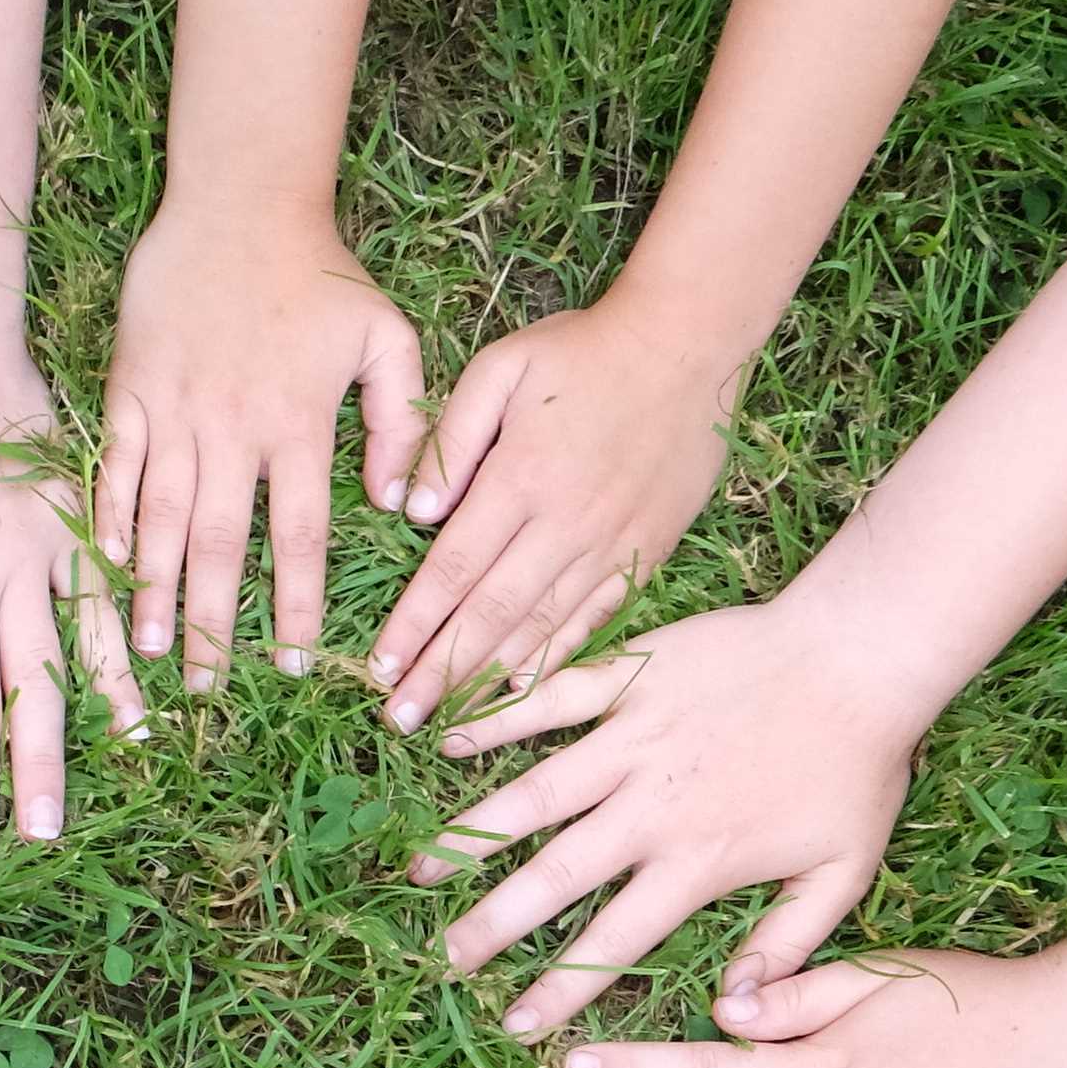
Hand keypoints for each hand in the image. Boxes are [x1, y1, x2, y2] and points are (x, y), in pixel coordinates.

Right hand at [97, 207, 429, 695]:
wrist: (238, 203)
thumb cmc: (320, 273)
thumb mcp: (388, 335)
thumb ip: (402, 419)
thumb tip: (398, 501)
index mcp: (297, 424)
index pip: (300, 534)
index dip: (295, 603)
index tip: (292, 662)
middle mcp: (233, 429)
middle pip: (223, 546)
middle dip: (214, 624)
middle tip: (206, 689)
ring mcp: (175, 412)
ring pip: (163, 518)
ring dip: (155, 589)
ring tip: (150, 651)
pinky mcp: (131, 390)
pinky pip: (118, 468)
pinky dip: (111, 519)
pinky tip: (109, 566)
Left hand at [373, 302, 740, 728]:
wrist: (689, 344)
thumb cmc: (583, 351)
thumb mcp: (502, 367)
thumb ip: (452, 436)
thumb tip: (414, 511)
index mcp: (521, 479)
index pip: (452, 569)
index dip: (413, 626)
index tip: (377, 668)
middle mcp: (566, 523)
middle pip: (490, 614)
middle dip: (439, 672)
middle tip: (398, 720)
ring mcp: (610, 542)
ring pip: (541, 627)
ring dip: (488, 680)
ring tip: (447, 723)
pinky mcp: (646, 549)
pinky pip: (595, 618)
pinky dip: (557, 658)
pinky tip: (523, 691)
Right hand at [415, 596, 933, 1037]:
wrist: (861, 657)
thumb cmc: (859, 767)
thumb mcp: (843, 873)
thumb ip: (786, 946)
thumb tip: (733, 1015)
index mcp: (697, 862)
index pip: (612, 941)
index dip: (560, 991)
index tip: (515, 1026)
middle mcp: (652, 807)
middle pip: (555, 875)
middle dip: (493, 923)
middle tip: (445, 956)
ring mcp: (633, 738)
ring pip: (536, 792)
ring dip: (472, 832)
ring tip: (419, 867)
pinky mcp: (631, 678)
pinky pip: (551, 700)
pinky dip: (498, 720)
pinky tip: (447, 742)